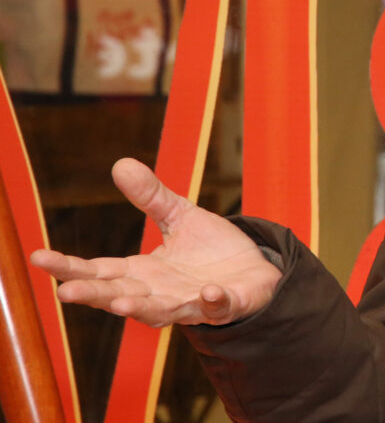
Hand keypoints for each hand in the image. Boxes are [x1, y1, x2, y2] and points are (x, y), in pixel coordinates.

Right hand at [30, 158, 281, 327]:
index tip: (39, 256)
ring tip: (120, 302)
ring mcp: (190, 302)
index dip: (70, 266)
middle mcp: (159, 293)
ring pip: (160, 311)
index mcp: (142, 272)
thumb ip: (151, 197)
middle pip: (119, 295)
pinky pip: (217, 307)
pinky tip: (208, 293)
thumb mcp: (179, 216)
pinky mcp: (224, 305)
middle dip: (94, 294)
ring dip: (141, 308)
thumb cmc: (211, 250)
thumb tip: (120, 164)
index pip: (98, 270)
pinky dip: (212, 302)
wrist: (255, 270)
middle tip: (65, 292)